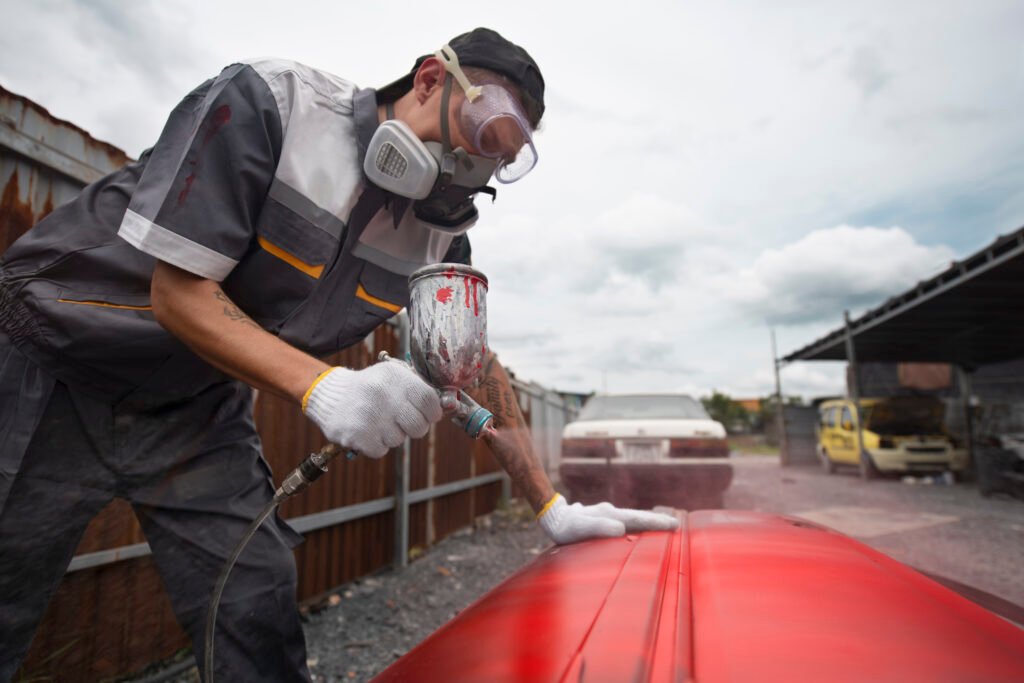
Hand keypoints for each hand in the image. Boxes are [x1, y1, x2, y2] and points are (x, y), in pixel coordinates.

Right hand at [303, 362, 442, 457]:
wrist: (329, 394)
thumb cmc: (370, 387)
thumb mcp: (393, 376)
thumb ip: (419, 389)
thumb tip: (449, 406)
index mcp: (395, 377)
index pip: (429, 400)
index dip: (433, 412)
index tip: (429, 415)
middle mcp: (383, 395)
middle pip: (419, 426)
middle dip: (415, 428)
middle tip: (402, 422)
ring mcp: (370, 416)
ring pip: (399, 440)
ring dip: (391, 435)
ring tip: (377, 421)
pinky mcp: (357, 435)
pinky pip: (381, 450)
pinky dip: (376, 445)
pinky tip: (367, 431)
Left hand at [537, 494, 679, 545]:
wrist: (550, 516)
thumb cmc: (564, 526)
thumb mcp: (580, 528)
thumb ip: (599, 527)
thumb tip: (621, 528)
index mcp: (610, 515)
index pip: (638, 519)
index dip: (657, 523)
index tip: (675, 525)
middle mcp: (610, 512)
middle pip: (638, 517)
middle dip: (656, 521)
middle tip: (675, 525)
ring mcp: (605, 514)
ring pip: (630, 518)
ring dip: (645, 523)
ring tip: (660, 527)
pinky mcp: (599, 519)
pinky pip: (621, 522)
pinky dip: (632, 525)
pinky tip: (633, 529)